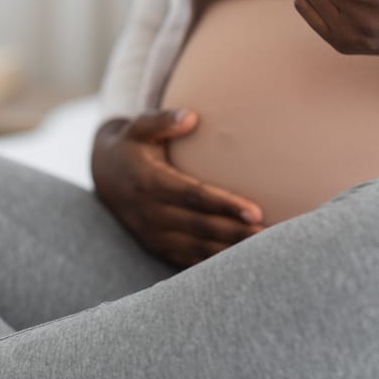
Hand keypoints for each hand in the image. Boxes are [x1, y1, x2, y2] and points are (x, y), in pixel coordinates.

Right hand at [91, 109, 263, 267]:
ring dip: (231, 251)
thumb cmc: (131, 145)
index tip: (256, 211)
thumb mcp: (139, 127)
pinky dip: (214, 263)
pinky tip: (241, 263)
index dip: (225, 205)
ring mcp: (152, 234)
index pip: (193, 196)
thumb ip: (162, 121)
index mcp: (149, 182)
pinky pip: (188, 260)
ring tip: (266, 250)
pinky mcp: (156, 247)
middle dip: (237, 233)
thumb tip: (191, 116)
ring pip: (197, 248)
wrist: (104, 175)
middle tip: (273, 235)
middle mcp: (149, 212)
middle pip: (200, 227)